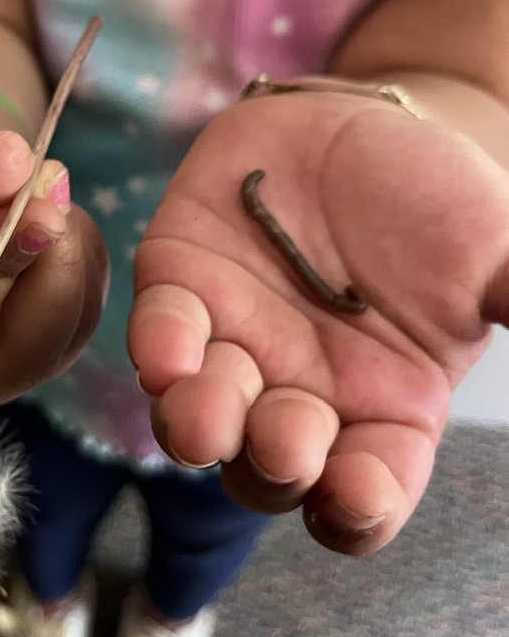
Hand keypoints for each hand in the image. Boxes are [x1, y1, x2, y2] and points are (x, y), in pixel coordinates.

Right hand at [0, 115, 106, 402]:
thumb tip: (10, 164)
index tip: (33, 209)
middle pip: (17, 349)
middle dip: (46, 265)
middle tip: (50, 180)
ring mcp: (1, 360)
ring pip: (65, 326)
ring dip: (68, 248)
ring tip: (39, 181)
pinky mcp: (46, 337)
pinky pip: (89, 300)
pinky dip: (82, 247)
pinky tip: (50, 205)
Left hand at [130, 92, 508, 554]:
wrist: (362, 126)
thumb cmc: (437, 203)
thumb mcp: (496, 255)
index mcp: (384, 411)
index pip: (367, 490)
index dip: (358, 511)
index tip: (354, 497)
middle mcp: (302, 394)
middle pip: (272, 469)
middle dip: (273, 464)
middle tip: (287, 443)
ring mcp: (236, 348)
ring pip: (202, 417)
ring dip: (198, 426)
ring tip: (203, 422)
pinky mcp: (180, 291)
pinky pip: (162, 333)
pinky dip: (160, 349)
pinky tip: (164, 358)